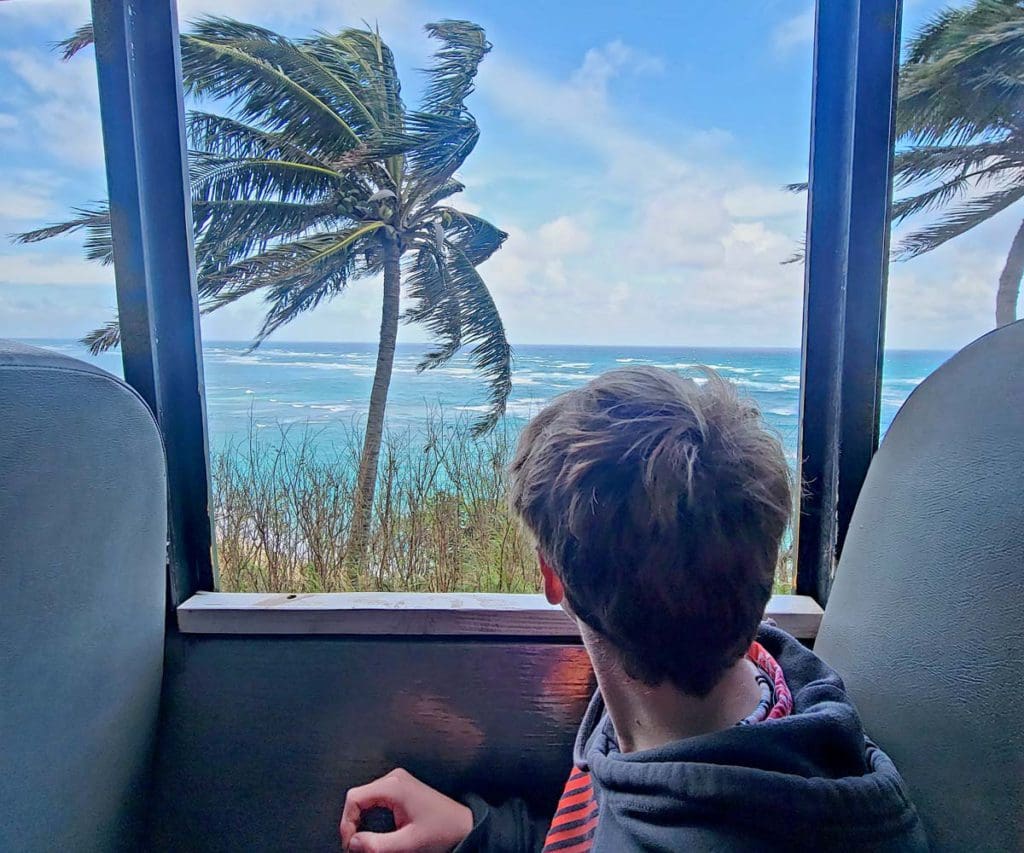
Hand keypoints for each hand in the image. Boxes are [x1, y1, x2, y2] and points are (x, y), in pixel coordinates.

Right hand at [340, 767, 473, 852]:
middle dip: (352, 824)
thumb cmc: (442, 831)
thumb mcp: (408, 844)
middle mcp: (393, 779)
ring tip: (363, 843)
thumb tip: (353, 843)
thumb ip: (377, 845)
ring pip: (364, 799)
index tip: (351, 845)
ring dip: (360, 821)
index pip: (354, 798)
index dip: (346, 823)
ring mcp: (397, 782)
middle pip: (357, 798)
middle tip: (356, 847)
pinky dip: (369, 816)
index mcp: (393, 786)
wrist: (464, 825)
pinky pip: (374, 799)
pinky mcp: (400, 788)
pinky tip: (373, 833)